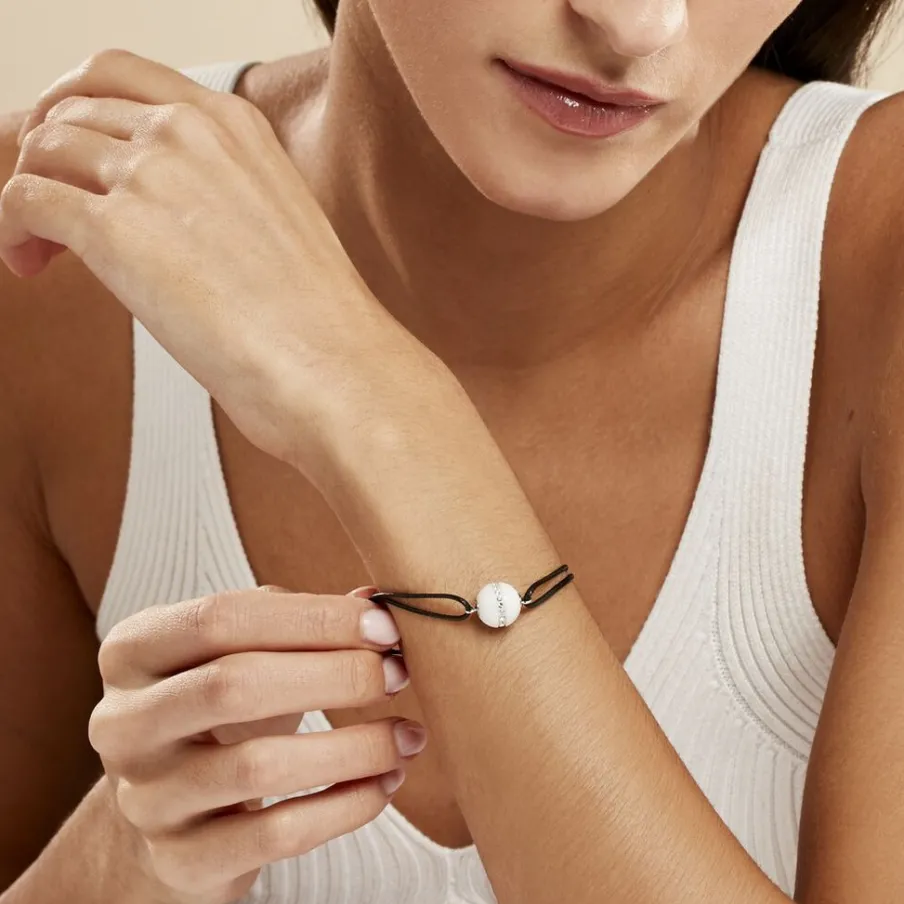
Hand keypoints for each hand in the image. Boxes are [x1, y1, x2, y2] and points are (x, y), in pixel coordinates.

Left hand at [0, 49, 445, 471]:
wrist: (330, 362)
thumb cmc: (316, 317)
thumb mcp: (277, 220)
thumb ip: (217, 192)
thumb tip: (161, 213)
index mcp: (234, 124)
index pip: (122, 74)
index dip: (74, 103)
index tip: (64, 141)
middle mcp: (188, 133)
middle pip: (71, 111)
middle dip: (45, 154)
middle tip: (47, 204)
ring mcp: (151, 175)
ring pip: (41, 150)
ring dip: (29, 196)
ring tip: (42, 249)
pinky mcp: (115, 229)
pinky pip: (24, 201)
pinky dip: (13, 230)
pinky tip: (32, 265)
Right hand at [88, 585, 425, 903]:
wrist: (171, 813)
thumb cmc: (220, 712)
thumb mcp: (244, 652)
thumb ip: (302, 620)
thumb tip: (378, 601)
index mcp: (135, 650)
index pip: (222, 618)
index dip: (313, 618)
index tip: (383, 628)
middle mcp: (125, 722)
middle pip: (235, 684)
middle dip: (335, 675)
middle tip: (397, 674)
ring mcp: (146, 797)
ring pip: (257, 767)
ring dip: (354, 747)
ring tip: (407, 736)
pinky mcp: (182, 860)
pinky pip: (275, 835)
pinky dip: (345, 807)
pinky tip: (383, 783)